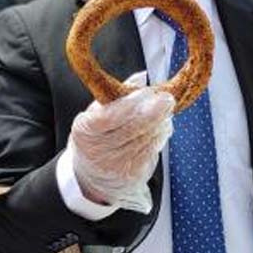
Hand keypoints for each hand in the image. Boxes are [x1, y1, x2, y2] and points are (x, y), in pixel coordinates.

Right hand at [70, 72, 173, 212]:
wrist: (94, 175)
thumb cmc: (98, 135)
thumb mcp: (97, 114)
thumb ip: (117, 95)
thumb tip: (141, 77)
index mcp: (84, 130)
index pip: (109, 116)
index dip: (131, 104)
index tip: (148, 92)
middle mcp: (98, 151)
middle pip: (133, 128)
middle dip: (154, 111)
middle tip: (167, 98)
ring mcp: (116, 165)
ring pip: (147, 138)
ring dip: (160, 123)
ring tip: (164, 112)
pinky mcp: (133, 174)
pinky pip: (153, 150)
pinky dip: (160, 136)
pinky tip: (161, 128)